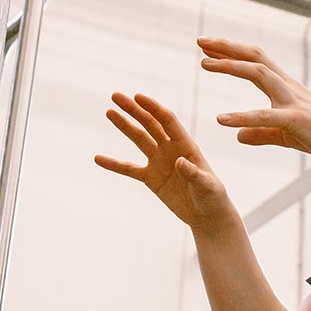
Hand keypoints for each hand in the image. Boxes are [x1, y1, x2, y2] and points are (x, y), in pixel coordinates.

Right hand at [95, 92, 238, 232]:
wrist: (206, 214)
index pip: (167, 121)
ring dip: (124, 126)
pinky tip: (98, 158)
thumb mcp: (206, 185)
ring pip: (139, 140)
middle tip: (116, 96)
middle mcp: (171, 149)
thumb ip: (193, 173)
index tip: (137, 97)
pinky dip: (114, 164)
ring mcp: (159, 162)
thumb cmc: (212, 197)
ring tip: (109, 112)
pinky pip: (129, 169)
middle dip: (134, 110)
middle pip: (150, 124)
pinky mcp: (151, 178)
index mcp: (186, 145)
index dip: (153, 108)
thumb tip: (179, 161)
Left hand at [198, 36, 310, 167]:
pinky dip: (242, 116)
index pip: (256, 62)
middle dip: (227, 48)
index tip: (208, 48)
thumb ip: (261, 133)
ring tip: (204, 64)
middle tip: (201, 41)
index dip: (232, 53)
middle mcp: (288, 88)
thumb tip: (238, 135)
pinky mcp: (297, 120)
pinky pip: (266, 116)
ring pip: (259, 74)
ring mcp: (293, 101)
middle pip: (255, 58)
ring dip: (230, 67)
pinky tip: (221, 119)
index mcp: (286, 89)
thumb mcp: (286, 135)